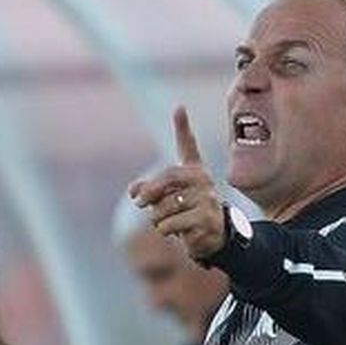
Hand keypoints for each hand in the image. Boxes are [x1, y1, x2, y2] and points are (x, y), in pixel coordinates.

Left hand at [129, 107, 226, 260]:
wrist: (212, 236)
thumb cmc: (186, 212)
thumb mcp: (167, 198)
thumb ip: (148, 190)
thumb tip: (133, 191)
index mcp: (193, 170)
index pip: (188, 146)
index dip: (183, 127)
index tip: (179, 107)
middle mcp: (203, 180)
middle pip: (167, 179)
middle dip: (149, 193)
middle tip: (139, 203)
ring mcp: (207, 199)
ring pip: (165, 206)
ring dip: (157, 219)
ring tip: (167, 222)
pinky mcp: (206, 219)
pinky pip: (171, 224)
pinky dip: (166, 231)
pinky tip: (179, 233)